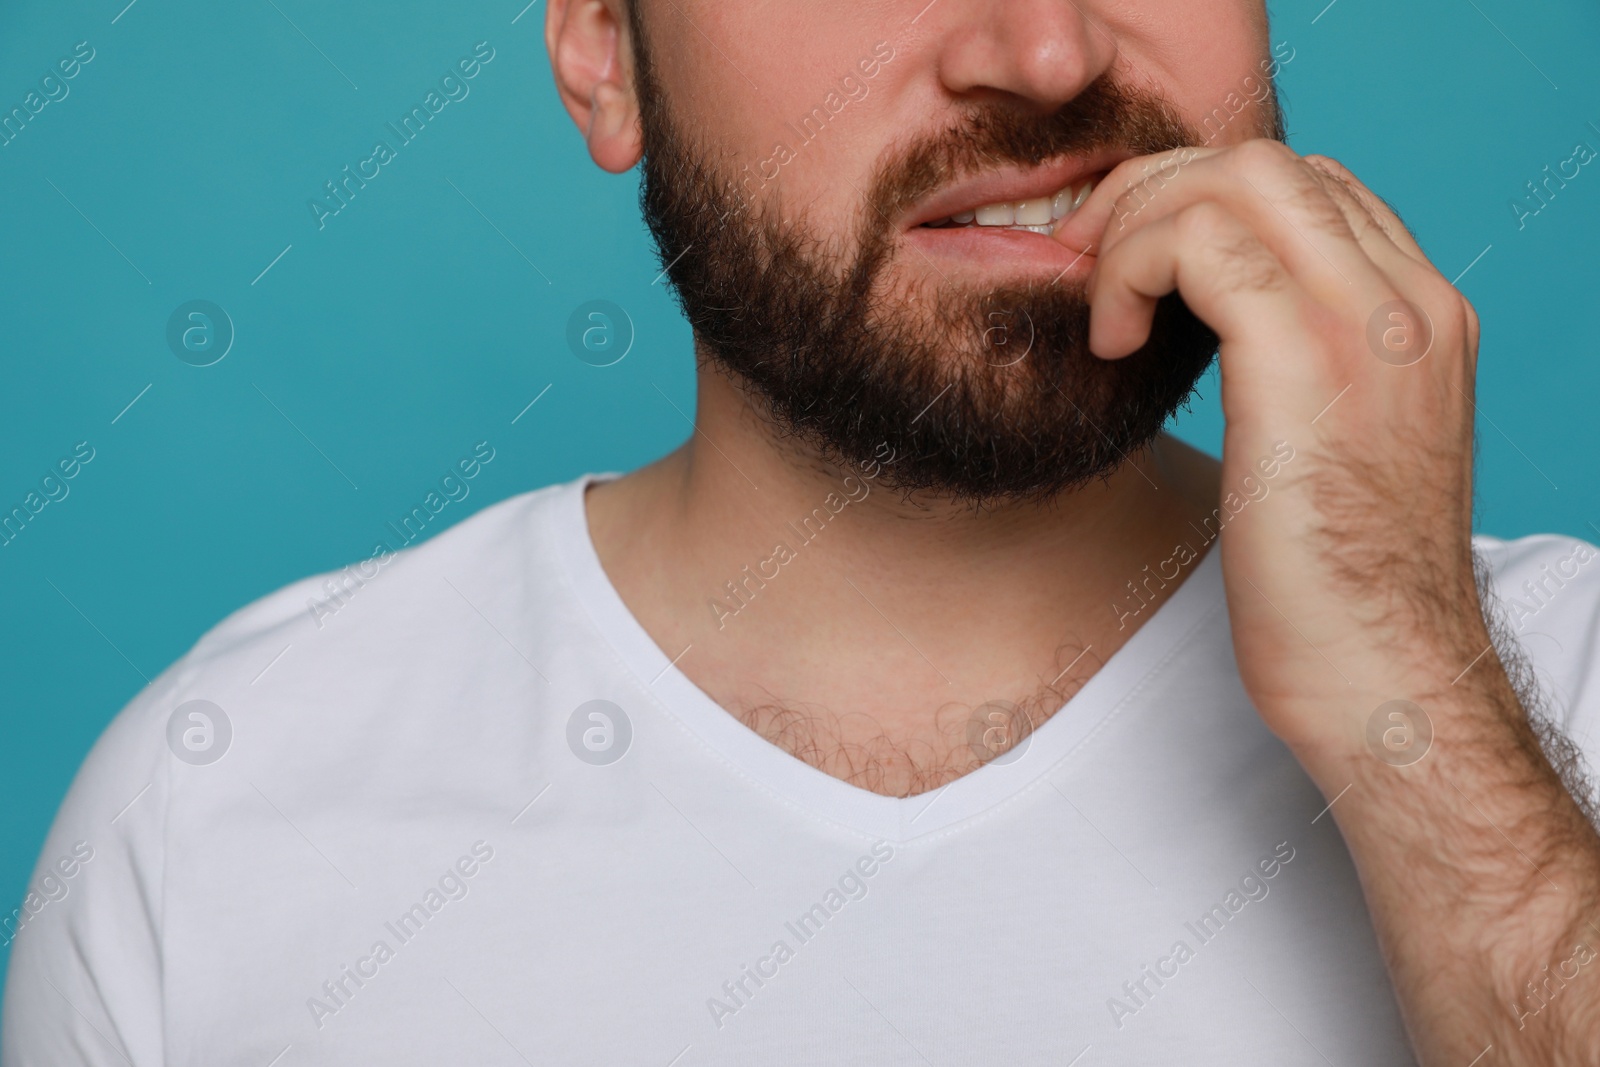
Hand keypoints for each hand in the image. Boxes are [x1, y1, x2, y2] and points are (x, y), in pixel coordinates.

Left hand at [1054, 140, 1485, 764]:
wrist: (1385, 679)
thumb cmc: (1340, 591)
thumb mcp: (1337, 452)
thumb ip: (1306, 370)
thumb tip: (1218, 328)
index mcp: (1421, 319)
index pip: (1311, 188)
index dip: (1203, 201)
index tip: (1134, 261)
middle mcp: (1410, 303)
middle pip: (1268, 162)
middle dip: (1155, 192)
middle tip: (1089, 261)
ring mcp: (1369, 325)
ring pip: (1234, 180)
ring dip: (1137, 225)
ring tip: (1097, 304)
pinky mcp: (1306, 363)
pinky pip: (1200, 244)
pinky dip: (1132, 269)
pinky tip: (1110, 343)